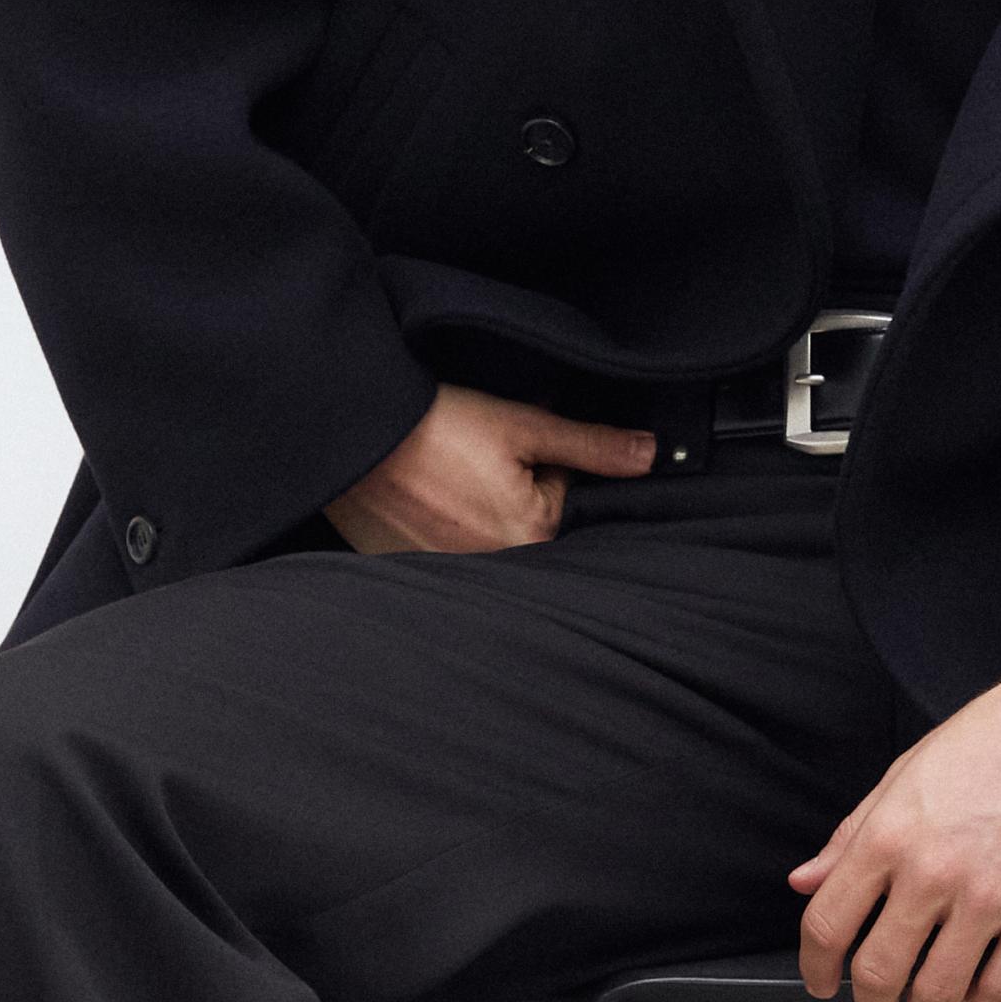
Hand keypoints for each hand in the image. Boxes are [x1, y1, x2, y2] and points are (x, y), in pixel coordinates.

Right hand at [323, 381, 657, 552]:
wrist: (349, 431)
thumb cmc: (435, 425)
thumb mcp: (523, 424)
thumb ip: (591, 445)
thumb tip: (651, 454)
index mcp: (529, 539)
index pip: (568, 504)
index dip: (550, 465)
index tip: (515, 446)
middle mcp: (491, 571)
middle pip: (528, 529)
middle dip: (513, 493)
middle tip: (474, 460)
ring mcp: (444, 577)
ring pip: (484, 541)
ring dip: (474, 511)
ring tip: (445, 476)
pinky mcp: (404, 570)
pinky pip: (441, 553)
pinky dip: (437, 526)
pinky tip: (420, 496)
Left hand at [786, 635, 1000, 1001]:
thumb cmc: (995, 736)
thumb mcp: (904, 772)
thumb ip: (851, 834)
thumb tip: (807, 880)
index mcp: (890, 835)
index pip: (827, 924)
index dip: (816, 966)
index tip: (822, 978)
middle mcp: (933, 872)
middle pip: (878, 972)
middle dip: (868, 997)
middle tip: (875, 993)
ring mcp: (989, 898)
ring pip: (937, 993)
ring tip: (926, 990)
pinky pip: (1000, 989)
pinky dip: (980, 1000)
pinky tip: (976, 981)